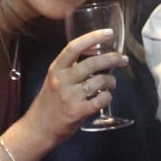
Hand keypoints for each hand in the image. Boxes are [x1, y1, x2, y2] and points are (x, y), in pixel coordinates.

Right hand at [26, 30, 128, 147]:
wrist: (38, 128)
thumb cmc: (50, 102)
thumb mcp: (55, 79)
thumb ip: (71, 68)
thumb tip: (98, 56)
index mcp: (56, 69)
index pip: (74, 47)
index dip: (93, 37)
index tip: (109, 33)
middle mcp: (62, 80)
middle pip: (92, 63)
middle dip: (112, 59)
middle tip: (122, 60)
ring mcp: (70, 96)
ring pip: (100, 81)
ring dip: (111, 81)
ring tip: (112, 84)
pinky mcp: (77, 112)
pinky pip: (101, 100)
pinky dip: (108, 97)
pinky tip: (106, 97)